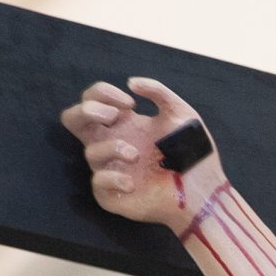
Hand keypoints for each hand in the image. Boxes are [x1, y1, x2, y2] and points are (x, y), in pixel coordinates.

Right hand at [59, 77, 220, 228]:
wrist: (204, 191)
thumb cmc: (193, 154)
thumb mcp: (182, 114)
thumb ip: (159, 92)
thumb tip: (131, 82)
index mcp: (124, 124)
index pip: (92, 99)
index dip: (102, 93)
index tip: (130, 103)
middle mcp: (112, 143)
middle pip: (72, 119)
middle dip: (87, 111)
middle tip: (114, 116)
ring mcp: (110, 168)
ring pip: (89, 152)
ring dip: (112, 148)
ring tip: (136, 155)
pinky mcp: (112, 193)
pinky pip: (97, 182)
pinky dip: (113, 178)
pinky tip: (133, 182)